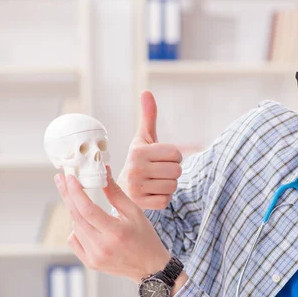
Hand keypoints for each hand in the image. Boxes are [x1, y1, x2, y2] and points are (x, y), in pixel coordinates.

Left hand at [55, 165, 171, 282]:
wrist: (149, 267)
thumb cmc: (145, 238)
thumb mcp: (135, 212)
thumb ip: (116, 193)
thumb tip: (104, 172)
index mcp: (115, 233)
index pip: (88, 210)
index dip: (75, 192)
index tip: (68, 178)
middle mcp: (102, 247)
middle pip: (77, 217)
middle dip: (67, 195)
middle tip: (61, 180)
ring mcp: (94, 257)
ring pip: (75, 227)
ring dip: (75, 211)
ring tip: (81, 201)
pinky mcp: (90, 263)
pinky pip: (74, 241)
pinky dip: (76, 228)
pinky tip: (85, 223)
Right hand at [117, 91, 182, 209]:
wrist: (120, 189)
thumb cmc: (138, 161)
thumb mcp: (142, 139)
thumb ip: (148, 117)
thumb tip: (146, 92)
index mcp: (138, 152)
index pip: (176, 154)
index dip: (173, 157)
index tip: (160, 159)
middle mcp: (135, 169)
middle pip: (177, 171)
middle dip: (171, 172)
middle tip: (157, 172)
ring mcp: (137, 188)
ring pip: (173, 186)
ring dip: (168, 185)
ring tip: (154, 182)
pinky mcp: (141, 204)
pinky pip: (166, 200)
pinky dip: (163, 198)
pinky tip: (152, 194)